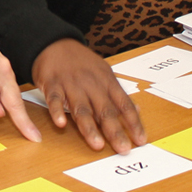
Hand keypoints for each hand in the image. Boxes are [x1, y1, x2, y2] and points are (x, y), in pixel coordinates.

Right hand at [31, 38, 146, 153]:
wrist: (54, 42)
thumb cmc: (81, 61)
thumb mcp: (104, 72)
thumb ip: (118, 93)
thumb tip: (136, 110)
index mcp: (106, 80)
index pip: (124, 103)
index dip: (133, 122)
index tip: (140, 140)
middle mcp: (91, 83)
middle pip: (104, 109)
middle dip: (114, 130)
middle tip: (122, 148)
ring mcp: (71, 83)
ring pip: (81, 108)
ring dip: (89, 127)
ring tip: (97, 144)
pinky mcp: (52, 84)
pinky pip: (54, 99)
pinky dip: (57, 111)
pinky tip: (60, 123)